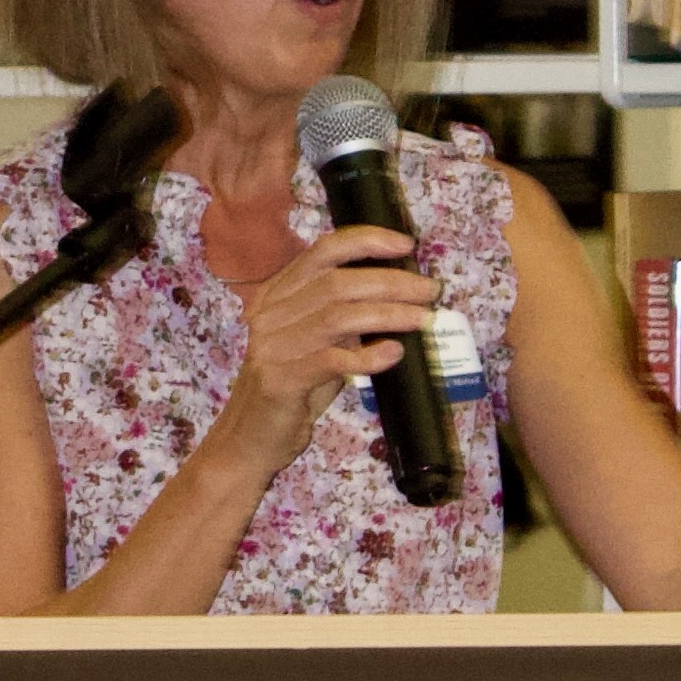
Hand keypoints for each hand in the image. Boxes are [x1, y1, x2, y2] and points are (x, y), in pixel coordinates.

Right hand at [215, 221, 429, 475]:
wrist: (251, 438)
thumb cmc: (293, 389)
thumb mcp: (316, 343)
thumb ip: (344, 317)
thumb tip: (400, 296)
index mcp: (277, 294)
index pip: (323, 252)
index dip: (366, 241)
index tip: (405, 244)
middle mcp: (270, 314)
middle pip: (338, 283)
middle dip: (391, 282)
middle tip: (429, 291)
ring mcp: (272, 346)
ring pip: (338, 318)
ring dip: (388, 315)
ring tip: (422, 319)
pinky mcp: (280, 380)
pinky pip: (332, 360)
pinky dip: (368, 357)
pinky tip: (394, 353)